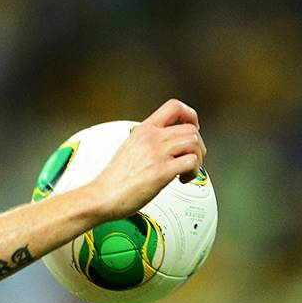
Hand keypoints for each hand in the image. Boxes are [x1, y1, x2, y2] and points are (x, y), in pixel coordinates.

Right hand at [91, 99, 206, 219]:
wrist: (103, 195)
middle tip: (191, 159)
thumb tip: (167, 144)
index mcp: (143, 130)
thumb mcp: (130, 148)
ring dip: (198, 159)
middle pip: (191, 129)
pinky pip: (192, 162)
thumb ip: (148, 141)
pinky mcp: (162, 172)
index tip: (193, 127)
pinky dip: (194, 172)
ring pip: (194, 143)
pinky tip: (182, 179)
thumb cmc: (115, 178)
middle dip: (198, 146)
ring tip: (186, 171)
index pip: (174, 106)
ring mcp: (156, 154)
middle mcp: (151, 138)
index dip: (190, 115)